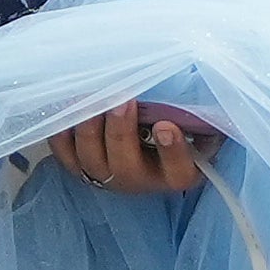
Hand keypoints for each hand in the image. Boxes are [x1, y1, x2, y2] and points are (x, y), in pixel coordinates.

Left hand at [48, 101, 220, 195]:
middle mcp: (140, 182)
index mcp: (177, 175)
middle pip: (126, 166)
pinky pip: (63, 151)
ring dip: (89, 127)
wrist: (145, 145)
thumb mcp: (202, 128)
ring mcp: (105, 176)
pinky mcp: (78, 166)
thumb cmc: (178, 128)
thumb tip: (208, 88)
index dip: (172, 150)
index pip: (178, 171)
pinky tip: (66, 104)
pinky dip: (62, 128)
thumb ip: (205, 118)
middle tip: (123, 99)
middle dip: (121, 131)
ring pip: (91, 158)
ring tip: (91, 97)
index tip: (166, 126)